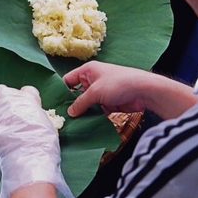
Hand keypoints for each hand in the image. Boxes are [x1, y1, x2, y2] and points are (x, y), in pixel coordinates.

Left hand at [0, 85, 78, 197]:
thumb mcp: (48, 126)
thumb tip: (34, 121)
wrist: (29, 159)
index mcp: (28, 100)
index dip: (24, 98)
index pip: (26, 90)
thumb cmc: (44, 146)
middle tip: (1, 108)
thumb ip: (37, 117)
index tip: (24, 106)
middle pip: (0, 90)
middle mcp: (8, 102)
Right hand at [63, 61, 197, 119]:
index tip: (53, 104)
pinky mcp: (108, 103)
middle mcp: (93, 80)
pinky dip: (92, 117)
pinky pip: (96, 110)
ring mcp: (101, 92)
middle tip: (61, 118)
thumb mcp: (96, 92)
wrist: (144, 91)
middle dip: (71, 105)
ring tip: (70, 125)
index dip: (61, 91)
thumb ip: (81, 102)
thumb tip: (70, 112)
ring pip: (86, 104)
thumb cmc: (118, 84)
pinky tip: (84, 126)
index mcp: (87, 71)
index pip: (68, 80)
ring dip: (82, 113)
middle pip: (76, 93)